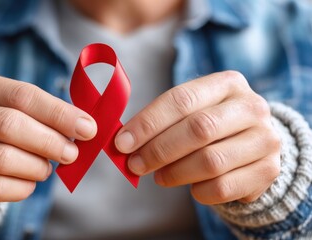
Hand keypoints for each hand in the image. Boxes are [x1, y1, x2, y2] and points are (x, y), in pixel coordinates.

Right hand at [0, 70, 96, 214]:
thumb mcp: (13, 111)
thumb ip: (43, 114)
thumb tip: (85, 127)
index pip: (22, 95)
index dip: (59, 113)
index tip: (88, 129)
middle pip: (9, 124)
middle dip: (49, 141)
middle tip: (71, 153)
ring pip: (1, 158)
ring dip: (36, 166)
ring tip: (47, 168)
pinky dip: (22, 187)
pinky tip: (30, 183)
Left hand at [115, 71, 280, 203]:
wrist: (254, 142)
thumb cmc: (212, 124)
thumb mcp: (191, 111)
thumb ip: (161, 122)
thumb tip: (124, 143)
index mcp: (227, 83)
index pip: (181, 99)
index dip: (148, 123)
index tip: (122, 143)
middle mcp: (251, 107)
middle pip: (198, 129)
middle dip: (158, 150)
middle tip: (135, 164)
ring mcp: (265, 139)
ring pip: (211, 161)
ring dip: (175, 173)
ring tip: (159, 176)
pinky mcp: (268, 170)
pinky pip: (224, 187)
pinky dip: (199, 192)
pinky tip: (191, 187)